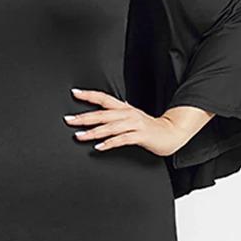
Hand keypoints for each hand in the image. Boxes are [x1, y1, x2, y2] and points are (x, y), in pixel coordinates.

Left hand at [65, 89, 212, 155]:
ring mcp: (134, 125)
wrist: (171, 133)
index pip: (103, 98)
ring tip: (79, 136)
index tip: (74, 93)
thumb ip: (118, 114)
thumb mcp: (132, 117)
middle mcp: (128, 114)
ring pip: (109, 127)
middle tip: (69, 120)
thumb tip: (103, 110)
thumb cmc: (150, 127)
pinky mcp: (140, 136)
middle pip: (102, 114)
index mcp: (124, 108)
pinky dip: (109, 143)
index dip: (89, 95)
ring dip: (93, 132)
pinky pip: (121, 139)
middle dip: (84, 117)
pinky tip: (98, 147)